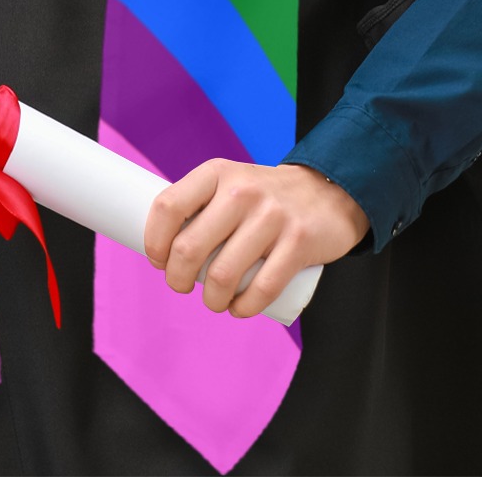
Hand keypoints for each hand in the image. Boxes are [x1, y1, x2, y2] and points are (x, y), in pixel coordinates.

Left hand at [142, 160, 369, 318]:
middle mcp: (240, 190)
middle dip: (176, 278)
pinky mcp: (298, 243)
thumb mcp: (229, 181)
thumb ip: (201, 204)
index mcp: (216, 173)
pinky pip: (262, 288)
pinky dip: (243, 308)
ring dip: (210, 299)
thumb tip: (163, 244)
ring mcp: (271, 216)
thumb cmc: (263, 195)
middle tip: (180, 285)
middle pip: (189, 247)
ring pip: (223, 274)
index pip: (168, 206)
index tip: (157, 259)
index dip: (154, 240)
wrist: (327, 191)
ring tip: (212, 301)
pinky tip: (237, 309)